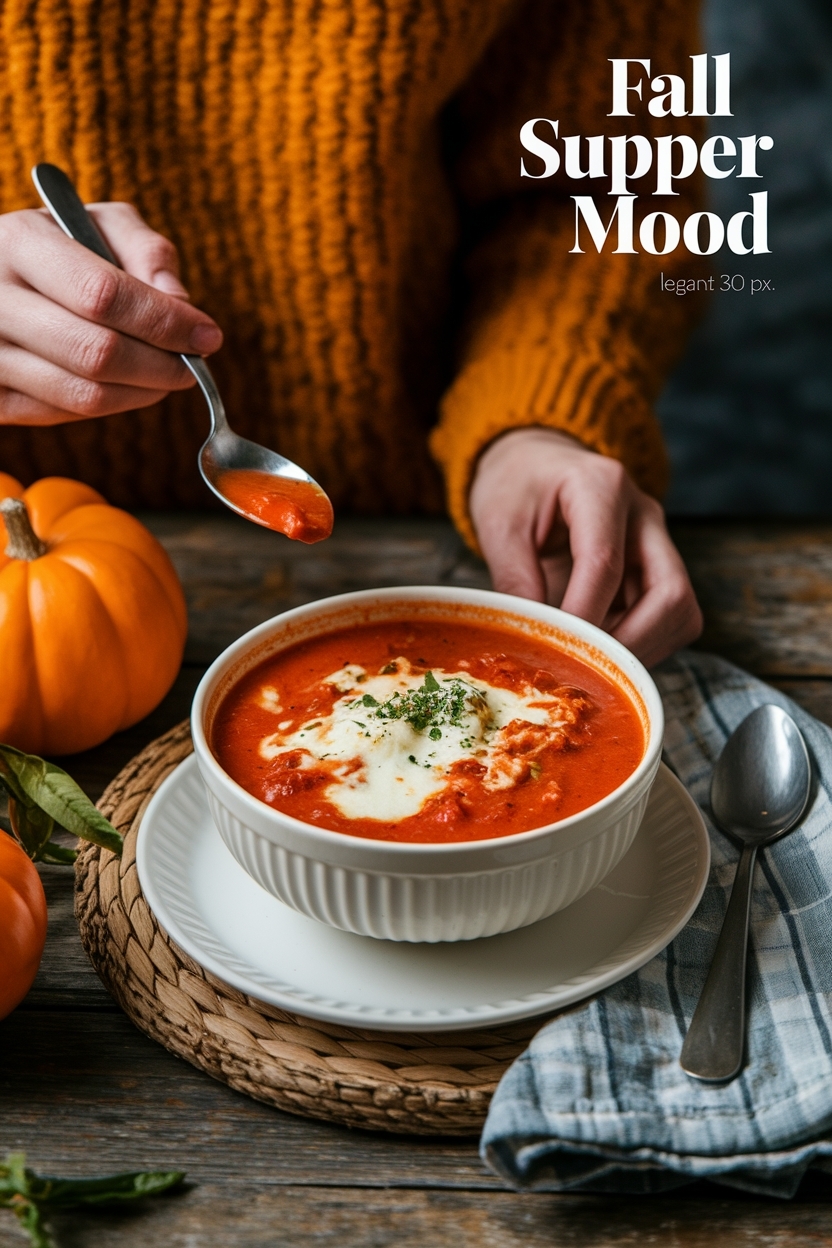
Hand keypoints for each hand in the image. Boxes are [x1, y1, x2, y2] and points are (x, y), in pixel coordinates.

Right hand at [0, 203, 222, 424]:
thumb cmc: (60, 249)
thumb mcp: (100, 226)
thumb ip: (146, 250)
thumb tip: (180, 301)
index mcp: (18, 242)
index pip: (103, 295)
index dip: (164, 322)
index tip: (207, 335)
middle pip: (96, 352)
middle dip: (161, 366)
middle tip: (193, 365)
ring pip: (84, 394)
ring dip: (143, 392)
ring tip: (167, 375)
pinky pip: (63, 414)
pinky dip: (110, 404)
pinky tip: (127, 384)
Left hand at [469, 427, 701, 667]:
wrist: (536, 465)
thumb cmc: (517, 487)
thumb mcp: (498, 523)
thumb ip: (514, 577)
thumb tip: (536, 636)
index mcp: (601, 488)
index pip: (605, 564)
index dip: (583, 616)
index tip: (557, 649)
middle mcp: (644, 515)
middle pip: (670, 593)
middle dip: (630, 642)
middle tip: (584, 666)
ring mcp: (657, 543)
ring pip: (680, 612)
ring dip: (640, 648)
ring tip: (590, 660)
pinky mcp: (657, 569)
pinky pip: (668, 620)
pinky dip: (639, 644)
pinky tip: (600, 648)